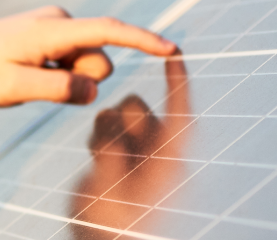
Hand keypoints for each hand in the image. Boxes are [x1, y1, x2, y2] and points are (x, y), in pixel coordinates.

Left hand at [0, 6, 177, 106]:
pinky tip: (29, 73)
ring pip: (87, 66)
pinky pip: (74, 64)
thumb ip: (55, 88)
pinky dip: (61, 75)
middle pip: (99, 62)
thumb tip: (93, 89)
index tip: (172, 49)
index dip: (142, 41)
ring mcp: (57, 28)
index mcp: (51, 30)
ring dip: (68, 80)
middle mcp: (59, 21)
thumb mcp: (11, 88)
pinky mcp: (54, 36)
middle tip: (37, 85)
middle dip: (82, 82)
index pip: (107, 32)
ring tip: (28, 78)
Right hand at [71, 56, 190, 237]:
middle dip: (120, 117)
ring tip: (99, 159)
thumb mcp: (111, 189)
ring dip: (105, 128)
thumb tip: (109, 123)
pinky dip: (98, 138)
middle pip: (139, 108)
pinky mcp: (120, 159)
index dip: (179, 82)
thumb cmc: (115, 225)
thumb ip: (111, 154)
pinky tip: (96, 162)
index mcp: (167, 160)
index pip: (180, 113)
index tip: (175, 53)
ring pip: (119, 115)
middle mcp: (155, 153)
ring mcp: (138, 155)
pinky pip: (107, 130)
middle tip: (106, 147)